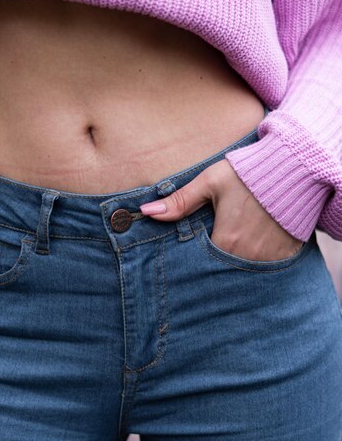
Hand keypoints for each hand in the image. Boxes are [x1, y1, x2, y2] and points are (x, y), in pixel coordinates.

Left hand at [140, 159, 303, 261]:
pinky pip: (264, 269)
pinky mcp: (285, 256)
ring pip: (241, 271)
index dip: (192, 260)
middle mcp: (247, 257)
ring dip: (232, 265)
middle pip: (220, 269)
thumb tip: (146, 212)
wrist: (294, 169)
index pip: (200, 263)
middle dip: (211, 265)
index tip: (188, 256)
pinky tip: (249, 248)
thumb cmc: (248, 174)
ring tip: (226, 252)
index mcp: (226, 241)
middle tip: (207, 254)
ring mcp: (268, 260)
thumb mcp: (211, 182)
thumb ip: (180, 200)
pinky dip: (254, 264)